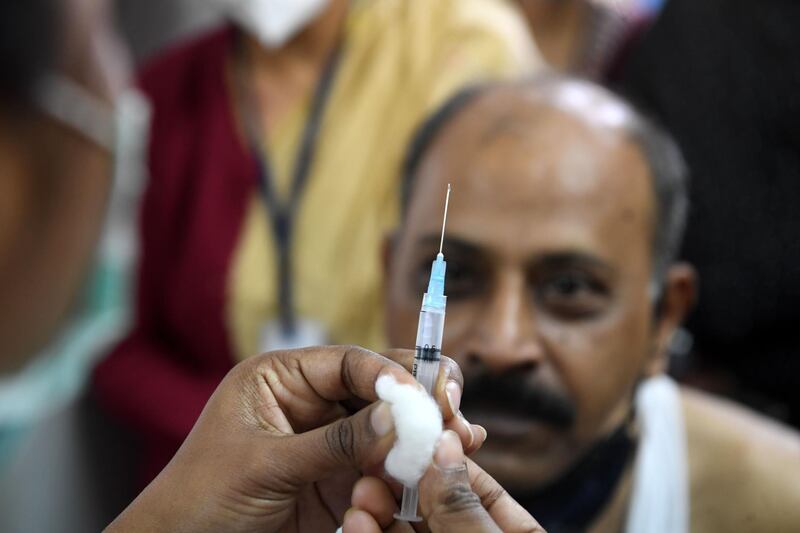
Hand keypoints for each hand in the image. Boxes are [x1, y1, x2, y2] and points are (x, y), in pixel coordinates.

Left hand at [106, 346, 483, 531]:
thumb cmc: (203, 496)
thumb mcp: (267, 464)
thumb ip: (334, 441)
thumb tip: (398, 416)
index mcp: (283, 378)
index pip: (349, 362)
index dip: (389, 374)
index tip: (424, 396)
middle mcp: (311, 403)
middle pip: (378, 389)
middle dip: (418, 400)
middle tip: (454, 414)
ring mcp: (329, 441)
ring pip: (389, 429)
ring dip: (421, 436)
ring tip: (460, 443)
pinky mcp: (340, 479)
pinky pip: (384, 468)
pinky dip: (410, 471)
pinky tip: (437, 470)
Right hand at [342, 430, 545, 532]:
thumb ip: (463, 506)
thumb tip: (445, 444)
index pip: (477, 487)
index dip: (443, 459)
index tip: (412, 433)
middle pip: (432, 505)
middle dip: (401, 483)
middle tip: (374, 462)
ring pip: (402, 529)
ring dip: (378, 509)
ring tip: (362, 493)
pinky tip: (358, 522)